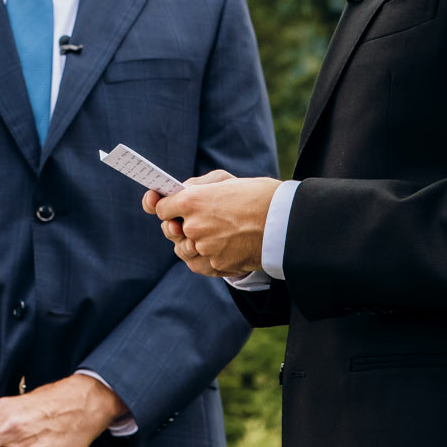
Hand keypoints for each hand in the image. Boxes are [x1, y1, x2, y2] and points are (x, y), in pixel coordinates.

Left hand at [154, 172, 278, 277]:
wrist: (286, 222)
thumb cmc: (257, 195)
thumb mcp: (224, 180)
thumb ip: (195, 186)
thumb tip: (176, 193)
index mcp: (192, 201)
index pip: (160, 208)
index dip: (165, 205)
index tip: (166, 205)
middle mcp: (193, 226)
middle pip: (170, 230)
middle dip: (178, 224)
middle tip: (194, 219)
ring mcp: (204, 249)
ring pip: (183, 249)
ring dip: (190, 242)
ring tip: (211, 233)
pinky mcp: (216, 266)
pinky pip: (197, 264)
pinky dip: (202, 258)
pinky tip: (215, 247)